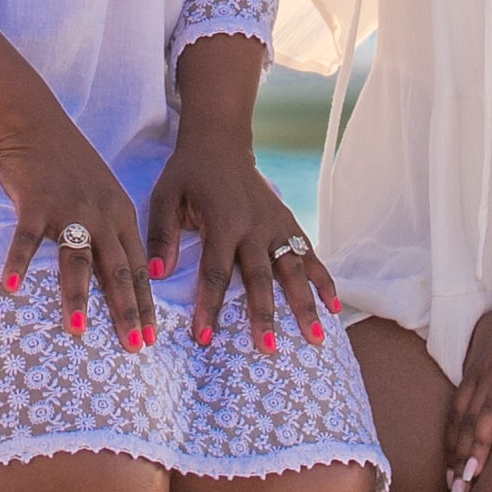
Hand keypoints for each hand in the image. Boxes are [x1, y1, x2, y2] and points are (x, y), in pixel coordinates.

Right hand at [0, 118, 155, 350]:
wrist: (35, 122)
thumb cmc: (68, 163)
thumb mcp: (102, 193)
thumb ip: (112, 228)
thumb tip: (120, 271)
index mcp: (119, 215)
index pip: (138, 266)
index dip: (146, 303)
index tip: (153, 337)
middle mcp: (100, 214)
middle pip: (117, 269)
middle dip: (127, 310)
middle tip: (135, 346)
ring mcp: (68, 208)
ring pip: (76, 259)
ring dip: (77, 296)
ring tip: (78, 331)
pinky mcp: (36, 202)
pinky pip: (27, 239)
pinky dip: (19, 263)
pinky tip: (10, 287)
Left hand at [146, 130, 335, 354]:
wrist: (220, 142)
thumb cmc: (188, 174)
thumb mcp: (165, 197)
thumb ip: (163, 236)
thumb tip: (156, 276)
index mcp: (223, 221)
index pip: (215, 272)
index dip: (209, 306)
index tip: (204, 337)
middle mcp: (254, 226)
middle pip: (260, 278)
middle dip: (264, 315)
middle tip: (267, 349)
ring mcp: (275, 225)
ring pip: (293, 270)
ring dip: (305, 304)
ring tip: (314, 337)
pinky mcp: (288, 223)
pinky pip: (309, 254)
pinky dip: (323, 280)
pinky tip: (334, 307)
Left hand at [445, 286, 491, 491]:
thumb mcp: (485, 337)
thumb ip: (475, 363)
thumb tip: (467, 383)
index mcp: (476, 370)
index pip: (458, 415)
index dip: (453, 447)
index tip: (450, 478)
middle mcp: (488, 373)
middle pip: (470, 421)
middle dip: (461, 458)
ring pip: (490, 411)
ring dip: (481, 444)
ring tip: (475, 475)